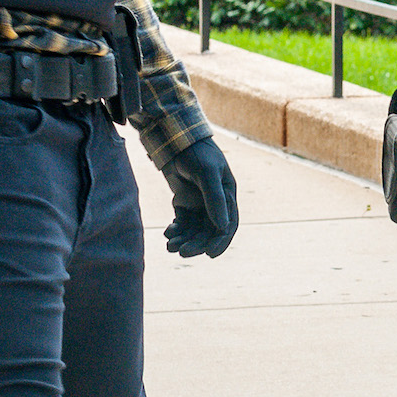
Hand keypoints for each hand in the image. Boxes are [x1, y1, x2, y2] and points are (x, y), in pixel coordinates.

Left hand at [158, 138, 238, 257]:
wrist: (175, 141)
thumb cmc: (196, 154)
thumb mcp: (207, 174)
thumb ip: (215, 199)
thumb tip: (223, 227)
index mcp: (227, 196)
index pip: (228, 225)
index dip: (221, 241)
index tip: (210, 255)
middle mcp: (215, 202)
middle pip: (209, 231)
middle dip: (197, 243)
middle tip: (181, 252)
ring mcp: (199, 203)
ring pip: (194, 230)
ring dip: (184, 239)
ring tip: (170, 246)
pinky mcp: (184, 202)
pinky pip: (182, 223)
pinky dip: (176, 230)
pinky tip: (168, 233)